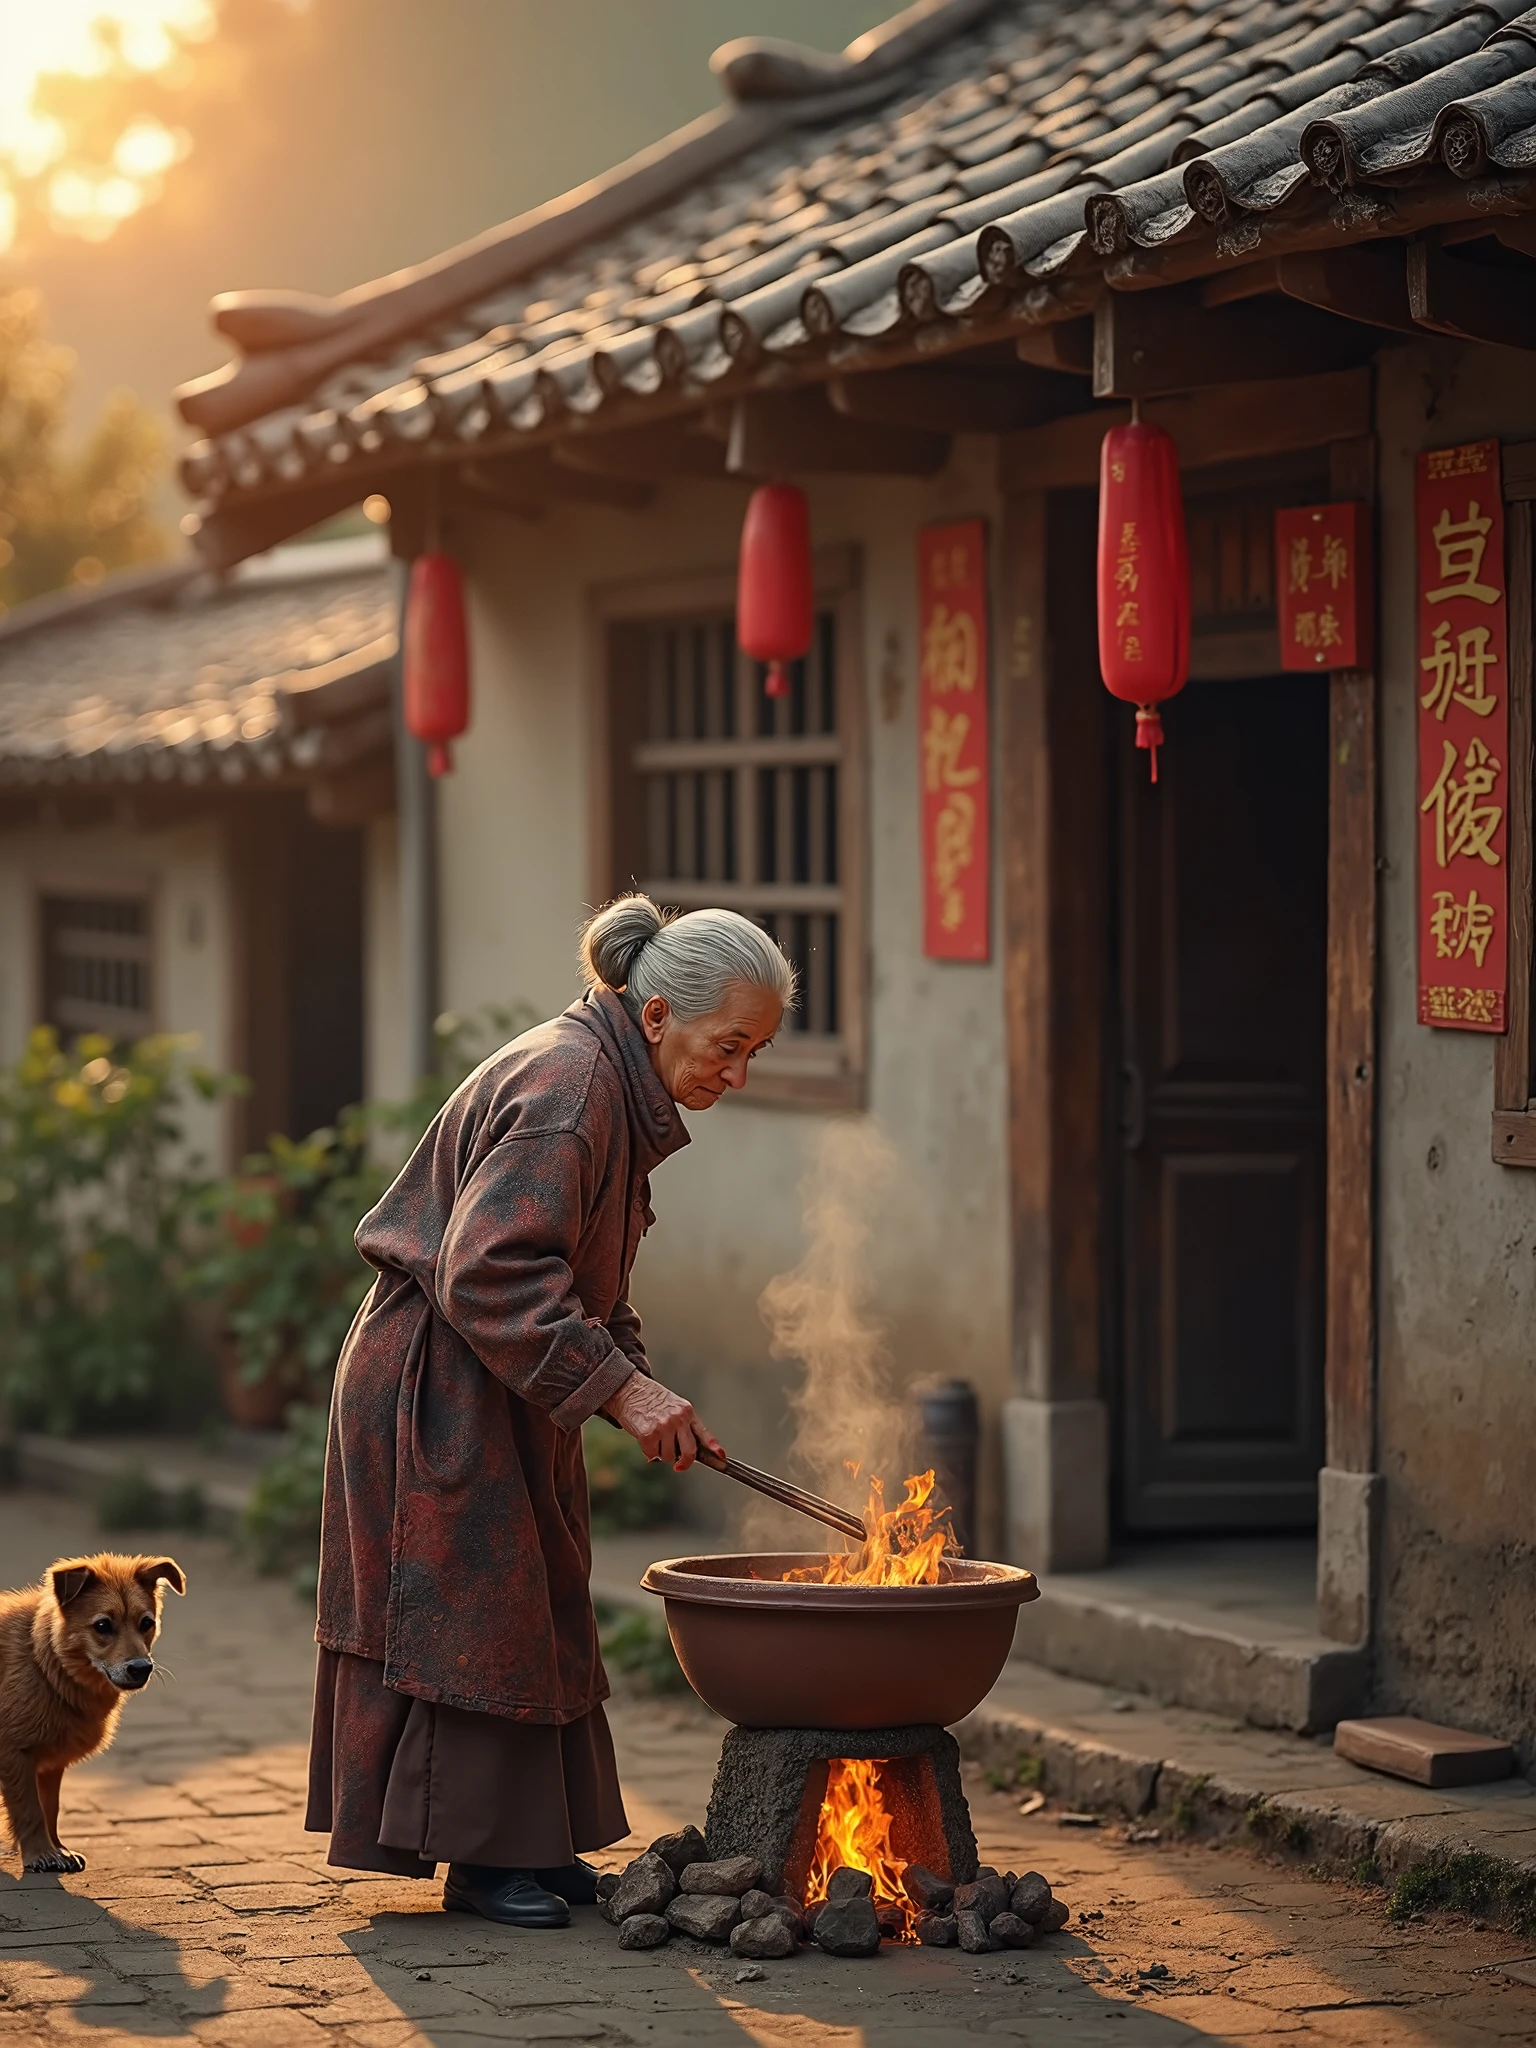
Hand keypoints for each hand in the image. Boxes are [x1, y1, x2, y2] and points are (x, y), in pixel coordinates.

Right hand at [602, 1373, 721, 1471]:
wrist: (629, 1389)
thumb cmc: (651, 1400)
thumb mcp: (674, 1406)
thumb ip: (683, 1426)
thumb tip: (687, 1454)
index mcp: (687, 1412)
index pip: (703, 1433)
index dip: (713, 1447)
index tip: (721, 1456)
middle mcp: (678, 1419)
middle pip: (690, 1452)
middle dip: (684, 1463)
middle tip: (679, 1465)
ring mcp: (664, 1427)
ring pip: (669, 1456)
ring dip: (662, 1453)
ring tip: (655, 1439)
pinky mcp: (648, 1434)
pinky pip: (652, 1454)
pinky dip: (648, 1451)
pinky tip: (645, 1438)